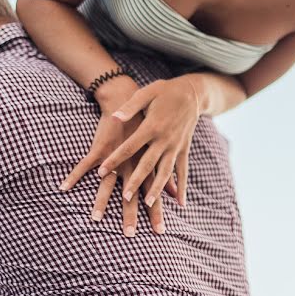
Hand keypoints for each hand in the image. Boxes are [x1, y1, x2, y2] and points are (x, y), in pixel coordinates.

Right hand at [58, 97, 178, 232]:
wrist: (129, 99)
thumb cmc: (145, 127)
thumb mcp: (159, 149)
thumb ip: (166, 175)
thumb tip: (177, 195)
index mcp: (146, 166)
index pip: (153, 194)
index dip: (155, 212)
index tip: (159, 232)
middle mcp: (132, 165)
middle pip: (131, 194)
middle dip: (130, 215)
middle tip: (130, 235)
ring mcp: (115, 157)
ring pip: (107, 184)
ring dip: (101, 202)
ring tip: (96, 219)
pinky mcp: (100, 148)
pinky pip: (84, 165)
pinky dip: (74, 176)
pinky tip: (63, 188)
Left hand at [96, 76, 199, 208]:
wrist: (193, 93)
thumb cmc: (165, 91)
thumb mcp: (147, 93)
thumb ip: (130, 106)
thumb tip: (115, 117)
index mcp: (152, 126)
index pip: (130, 146)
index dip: (115, 159)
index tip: (101, 172)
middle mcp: (164, 139)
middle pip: (148, 164)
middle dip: (136, 181)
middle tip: (125, 198)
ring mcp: (176, 146)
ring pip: (166, 171)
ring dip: (158, 188)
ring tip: (149, 204)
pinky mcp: (184, 149)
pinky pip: (183, 170)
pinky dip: (182, 187)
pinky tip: (181, 204)